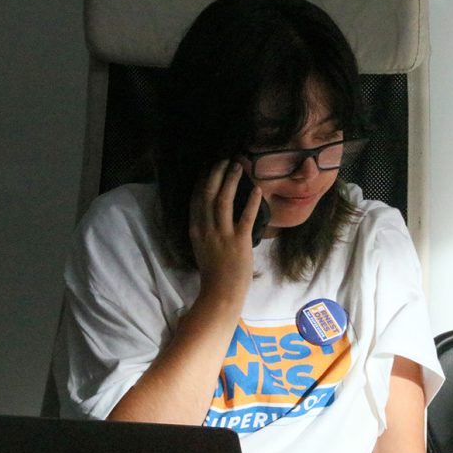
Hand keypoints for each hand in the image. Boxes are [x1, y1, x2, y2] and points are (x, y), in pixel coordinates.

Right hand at [188, 160, 262, 305]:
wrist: (221, 292)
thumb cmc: (214, 272)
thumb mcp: (202, 247)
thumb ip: (204, 229)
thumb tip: (210, 212)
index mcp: (196, 230)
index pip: (196, 198)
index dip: (202, 180)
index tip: (209, 167)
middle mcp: (206, 229)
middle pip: (208, 194)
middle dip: (216, 173)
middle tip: (224, 159)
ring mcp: (222, 235)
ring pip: (223, 200)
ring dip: (231, 181)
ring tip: (239, 166)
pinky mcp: (239, 241)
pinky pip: (245, 217)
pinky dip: (251, 201)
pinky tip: (257, 189)